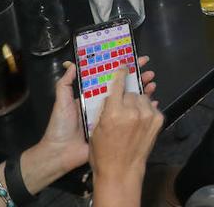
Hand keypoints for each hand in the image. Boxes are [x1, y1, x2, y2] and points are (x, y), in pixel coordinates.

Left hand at [23, 56, 156, 192]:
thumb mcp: (61, 102)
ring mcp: (110, 118)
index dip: (122, 71)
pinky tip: (153, 103)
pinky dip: (143, 111)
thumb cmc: (61, 125)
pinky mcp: (114, 130)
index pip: (110, 80)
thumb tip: (72, 64)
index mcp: (92, 97)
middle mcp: (103, 105)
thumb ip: (65, 84)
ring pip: (129, 101)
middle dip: (137, 79)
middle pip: (123, 89)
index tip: (134, 61)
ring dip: (142, 92)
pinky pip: (130, 118)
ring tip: (153, 84)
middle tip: (149, 72)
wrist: (61, 153)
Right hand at [89, 69, 163, 197]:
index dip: (122, 73)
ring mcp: (147, 115)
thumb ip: (105, 108)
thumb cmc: (103, 152)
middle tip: (122, 109)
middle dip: (127, 97)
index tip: (124, 65)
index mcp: (114, 112)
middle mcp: (132, 111)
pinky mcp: (158, 120)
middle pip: (131, 92)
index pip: (119, 85)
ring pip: (143, 98)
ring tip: (131, 117)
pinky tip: (140, 121)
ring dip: (137, 103)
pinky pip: (151, 107)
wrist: (121, 171)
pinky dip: (146, 110)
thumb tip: (113, 95)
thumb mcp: (96, 127)